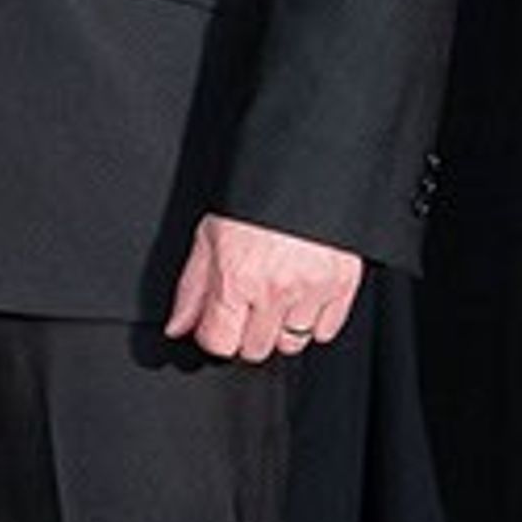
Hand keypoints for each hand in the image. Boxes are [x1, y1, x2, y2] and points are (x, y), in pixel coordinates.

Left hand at [165, 213, 364, 365]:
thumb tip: (178, 326)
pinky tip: (300, 299)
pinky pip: (326, 331)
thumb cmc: (252, 201)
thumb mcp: (208, 236)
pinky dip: (312, 323)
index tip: (216, 322)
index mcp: (237, 278)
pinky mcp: (343, 286)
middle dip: (244, 334)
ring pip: (292, 344)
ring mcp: (313, 291)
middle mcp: (275, 291)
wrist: (304, 172)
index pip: (219, 343)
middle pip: (254, 350)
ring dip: (278, 330)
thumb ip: (192, 288)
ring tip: (273, 300)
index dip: (213, 335)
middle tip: (245, 306)